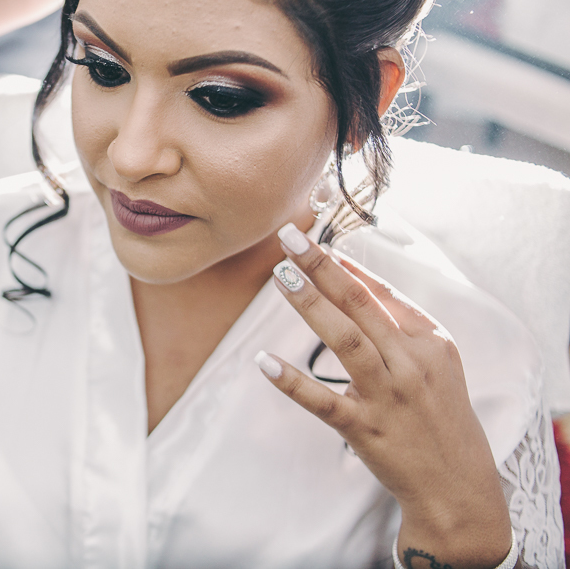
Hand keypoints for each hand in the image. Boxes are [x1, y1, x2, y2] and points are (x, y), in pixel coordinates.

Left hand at [257, 223, 512, 568]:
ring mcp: (389, 397)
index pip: (380, 292)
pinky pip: (324, 401)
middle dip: (322, 267)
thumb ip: (396, 323)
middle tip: (289, 237)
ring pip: (346, 341)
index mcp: (430, 340)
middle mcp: (412, 363)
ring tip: (281, 276)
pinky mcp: (367, 430)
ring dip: (311, 305)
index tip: (312, 237)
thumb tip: (348, 277)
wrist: (458, 486)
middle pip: (360, 305)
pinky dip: (293, 382)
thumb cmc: (437, 413)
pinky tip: (265, 362)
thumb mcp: (433, 362)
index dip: (343, 264)